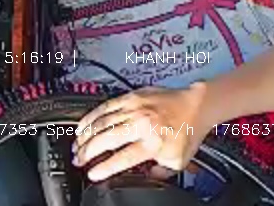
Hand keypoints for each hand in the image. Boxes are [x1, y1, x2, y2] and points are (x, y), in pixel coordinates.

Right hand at [72, 84, 212, 181]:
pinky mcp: (133, 96)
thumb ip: (157, 172)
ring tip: (76, 145)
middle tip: (78, 160)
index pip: (122, 158)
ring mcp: (136, 108)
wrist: (197, 105)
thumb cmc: (187, 131)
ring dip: (86, 135)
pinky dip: (91, 116)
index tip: (92, 173)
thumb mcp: (176, 161)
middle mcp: (143, 123)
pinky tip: (83, 125)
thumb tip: (142, 179)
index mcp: (153, 142)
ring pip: (102, 121)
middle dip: (88, 152)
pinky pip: (106, 106)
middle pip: (106, 139)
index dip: (104, 168)